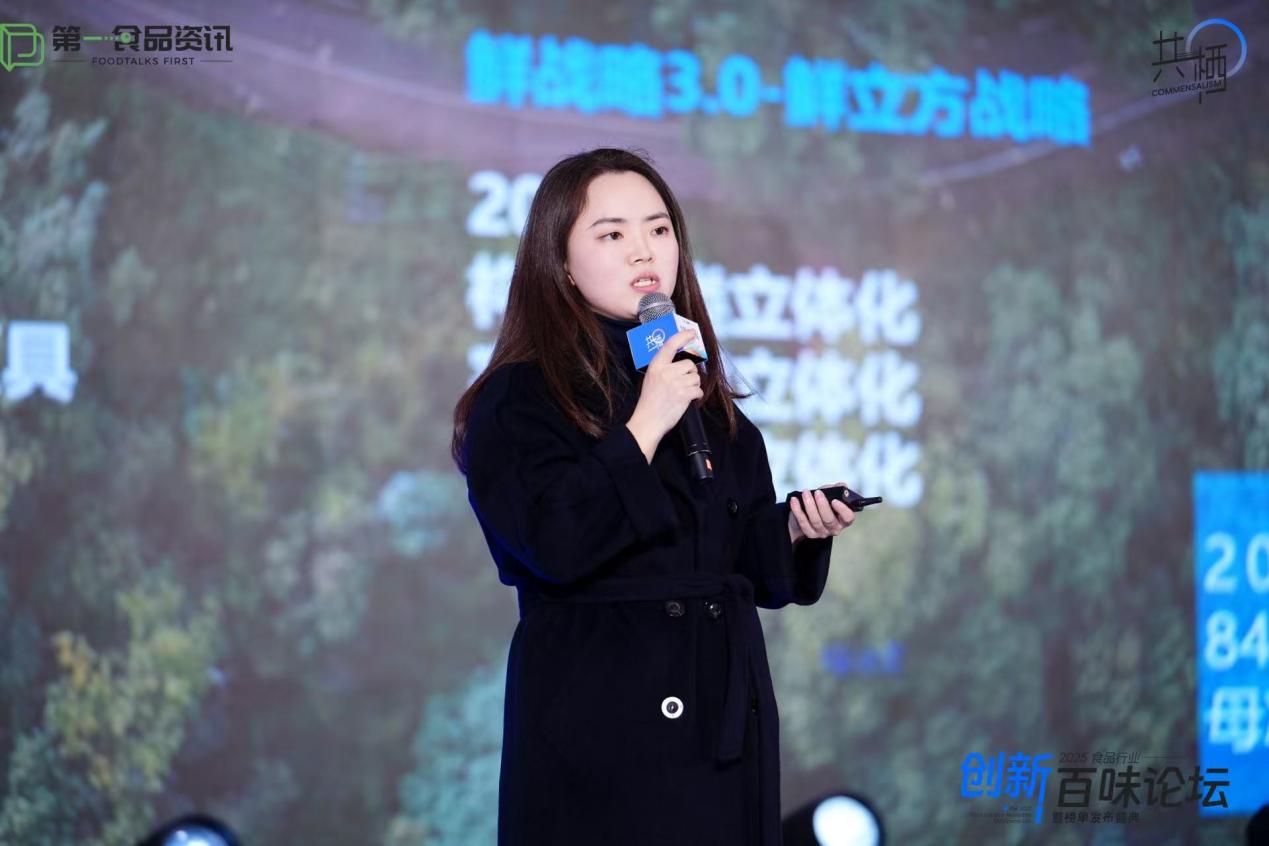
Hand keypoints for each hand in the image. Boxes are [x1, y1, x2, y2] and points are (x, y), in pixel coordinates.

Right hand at [625, 329, 702, 460]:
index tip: (691, 333)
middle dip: (690, 374)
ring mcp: (675, 383)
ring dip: (693, 386)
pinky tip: (686, 399)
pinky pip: (699, 390)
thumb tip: (683, 362)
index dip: (683, 336)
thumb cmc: (650, 402)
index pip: (671, 345)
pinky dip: (696, 396)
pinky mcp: (684, 394)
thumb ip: (664, 368)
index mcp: (656, 366)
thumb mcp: (652, 378)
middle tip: (682, 383)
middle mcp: (666, 372)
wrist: (648, 421)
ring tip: (682, 393)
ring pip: (696, 378)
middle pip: (689, 364)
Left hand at [788, 481, 854, 544]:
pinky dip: (798, 510)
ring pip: (815, 520)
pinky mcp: (810, 534)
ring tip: (805, 493)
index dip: (842, 510)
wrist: (807, 516)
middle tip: (817, 492)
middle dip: (822, 505)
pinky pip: (803, 522)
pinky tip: (794, 500)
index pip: (848, 518)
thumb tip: (841, 485)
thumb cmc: (822, 504)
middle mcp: (835, 528)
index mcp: (843, 519)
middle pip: (829, 519)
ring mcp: (822, 532)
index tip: (834, 500)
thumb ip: (835, 490)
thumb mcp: (830, 496)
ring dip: (809, 505)